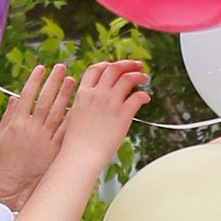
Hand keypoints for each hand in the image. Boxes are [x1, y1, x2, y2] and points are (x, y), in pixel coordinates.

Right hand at [0, 62, 73, 206]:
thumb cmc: (5, 165)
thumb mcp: (0, 139)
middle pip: (45, 99)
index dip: (35, 80)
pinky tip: (79, 106)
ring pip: (58, 112)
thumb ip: (8, 117)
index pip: (27, 95)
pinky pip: (66, 130)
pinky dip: (72, 117)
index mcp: (17, 123)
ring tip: (72, 81)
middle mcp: (32, 128)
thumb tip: (14, 99)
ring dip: (66, 95)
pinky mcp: (56, 149)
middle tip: (62, 68)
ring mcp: (45, 138)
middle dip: (54, 81)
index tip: (42, 68)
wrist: (14, 189)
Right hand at [59, 57, 152, 178]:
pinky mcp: (123, 115)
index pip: (96, 69)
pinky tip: (146, 98)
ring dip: (138, 75)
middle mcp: (97, 94)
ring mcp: (110, 103)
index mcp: (83, 94)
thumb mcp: (75, 115)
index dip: (107, 64)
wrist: (80, 156)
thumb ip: (85, 103)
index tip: (115, 66)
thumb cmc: (76, 143)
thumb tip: (95, 101)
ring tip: (144, 78)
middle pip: (114, 69)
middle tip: (136, 65)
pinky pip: (137, 97)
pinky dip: (144, 95)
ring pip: (128, 79)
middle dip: (127, 64)